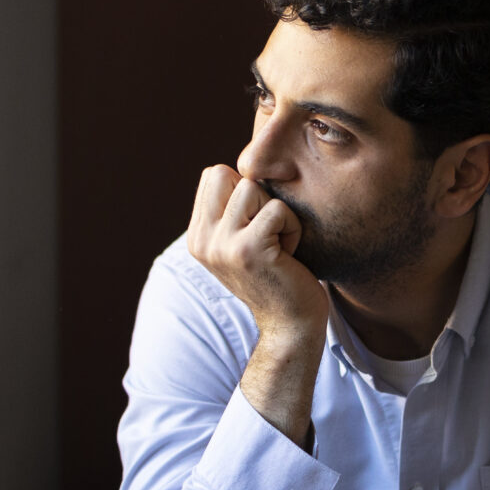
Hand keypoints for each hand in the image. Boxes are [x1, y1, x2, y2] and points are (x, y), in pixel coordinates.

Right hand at [187, 165, 326, 339]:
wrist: (291, 323)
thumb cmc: (278, 275)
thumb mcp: (243, 242)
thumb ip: (232, 211)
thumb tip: (242, 165)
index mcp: (197, 236)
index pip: (213, 175)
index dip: (244, 190)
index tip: (256, 225)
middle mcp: (202, 240)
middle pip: (225, 174)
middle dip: (256, 195)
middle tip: (268, 231)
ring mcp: (221, 246)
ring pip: (250, 187)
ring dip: (276, 212)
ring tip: (278, 243)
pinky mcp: (248, 250)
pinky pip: (277, 209)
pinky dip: (292, 227)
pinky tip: (288, 253)